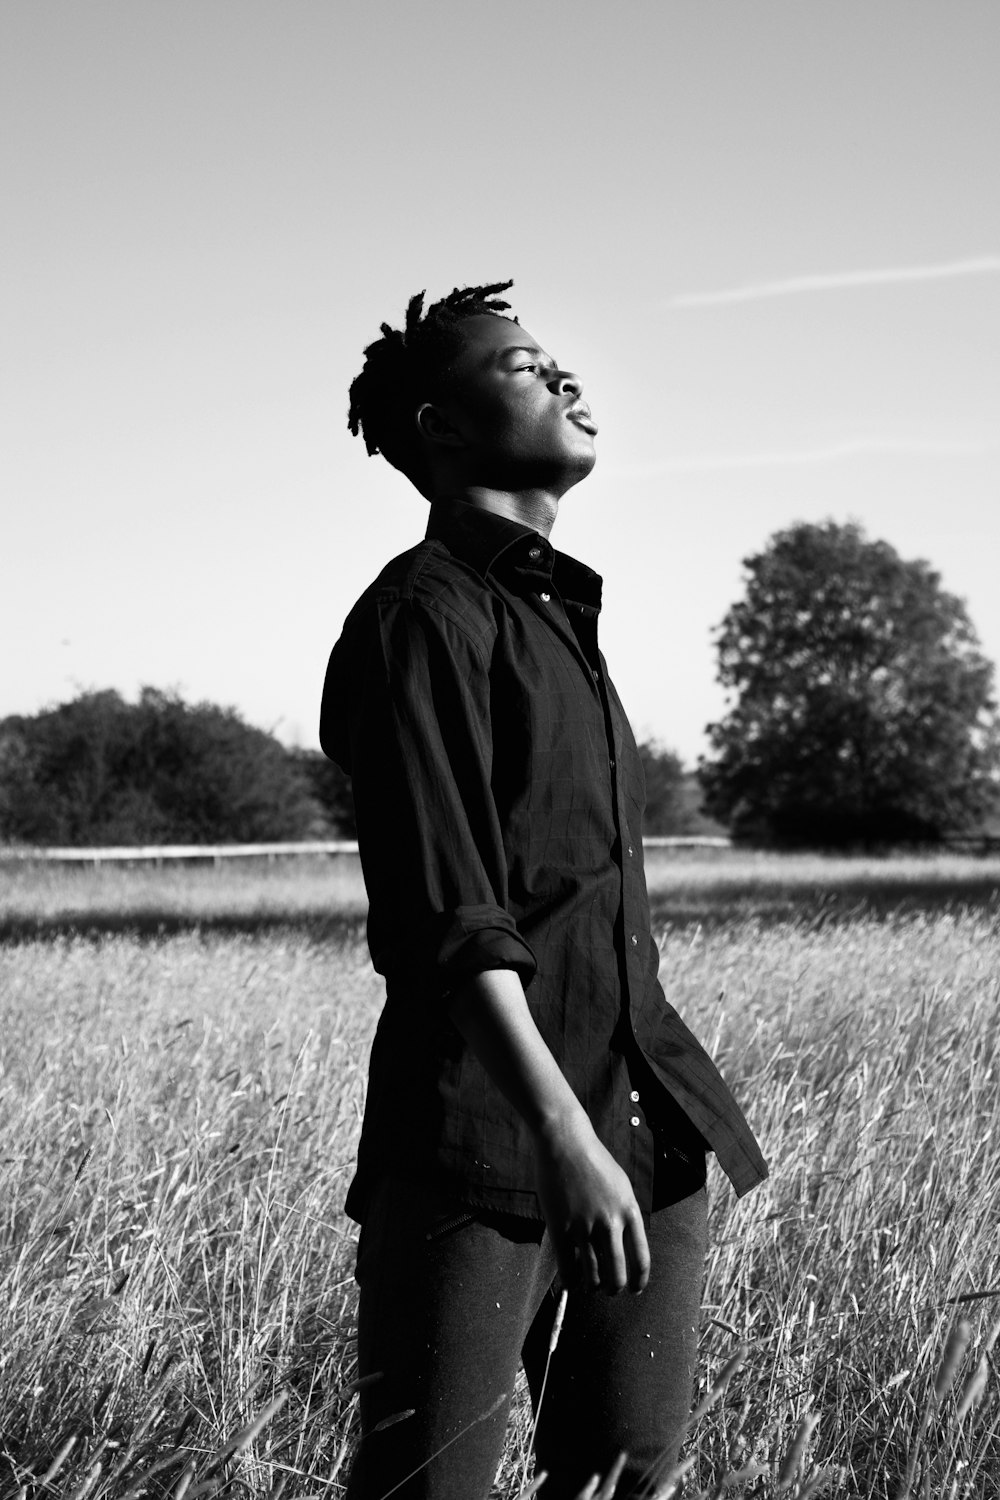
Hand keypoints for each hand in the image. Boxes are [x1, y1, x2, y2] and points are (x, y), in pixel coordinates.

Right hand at [533, 1111, 649, 1294]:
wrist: (564, 1142)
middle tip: (608, 1290)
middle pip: (616, 1275)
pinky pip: (567, 1266)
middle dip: (613, 1288)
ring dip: (590, 1286)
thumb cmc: (593, 1161)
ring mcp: (584, 1226)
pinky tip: (569, 1282)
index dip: (639, 1281)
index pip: (641, 1259)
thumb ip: (625, 1214)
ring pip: (591, 1275)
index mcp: (629, 1211)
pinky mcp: (561, 1226)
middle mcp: (610, 1222)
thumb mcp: (620, 1185)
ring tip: (588, 1286)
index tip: (634, 1289)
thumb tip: (625, 1245)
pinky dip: (569, 1280)